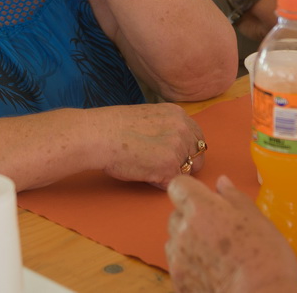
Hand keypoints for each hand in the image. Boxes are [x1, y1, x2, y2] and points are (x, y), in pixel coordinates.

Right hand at [90, 103, 208, 186]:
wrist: (100, 135)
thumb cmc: (114, 127)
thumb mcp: (149, 116)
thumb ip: (167, 126)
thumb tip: (175, 143)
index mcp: (178, 114)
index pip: (197, 137)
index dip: (187, 150)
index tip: (175, 156)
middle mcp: (182, 129)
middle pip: (197, 156)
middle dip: (183, 164)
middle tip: (161, 165)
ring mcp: (178, 148)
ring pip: (185, 171)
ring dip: (169, 173)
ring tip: (147, 166)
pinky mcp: (169, 167)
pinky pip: (172, 182)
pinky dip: (160, 182)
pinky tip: (144, 172)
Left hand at [166, 175, 296, 292]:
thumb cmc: (265, 258)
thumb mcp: (256, 218)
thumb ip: (233, 197)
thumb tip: (222, 183)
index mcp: (200, 208)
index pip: (178, 186)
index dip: (190, 190)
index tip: (204, 197)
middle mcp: (183, 230)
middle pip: (176, 214)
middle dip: (191, 218)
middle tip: (218, 229)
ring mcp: (178, 258)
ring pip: (175, 240)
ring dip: (188, 241)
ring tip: (216, 253)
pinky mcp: (179, 282)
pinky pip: (178, 265)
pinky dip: (190, 265)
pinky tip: (212, 270)